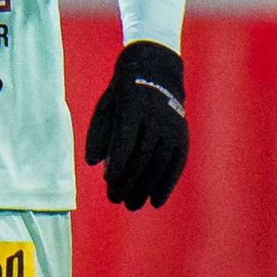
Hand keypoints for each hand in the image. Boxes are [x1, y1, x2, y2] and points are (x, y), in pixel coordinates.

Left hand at [82, 40, 188, 209]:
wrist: (156, 71)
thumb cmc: (122, 94)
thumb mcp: (105, 105)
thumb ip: (97, 133)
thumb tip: (93, 164)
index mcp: (133, 106)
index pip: (126, 140)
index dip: (118, 163)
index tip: (108, 182)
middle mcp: (157, 116)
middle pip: (143, 156)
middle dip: (129, 181)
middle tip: (115, 199)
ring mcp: (173, 126)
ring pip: (160, 162)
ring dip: (146, 187)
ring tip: (132, 205)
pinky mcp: (183, 135)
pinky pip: (177, 163)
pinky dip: (167, 183)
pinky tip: (156, 201)